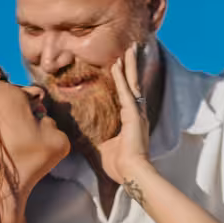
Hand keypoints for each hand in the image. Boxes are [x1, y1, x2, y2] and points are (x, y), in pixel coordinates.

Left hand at [91, 48, 152, 188]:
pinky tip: (117, 65)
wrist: (131, 173)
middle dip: (132, 66)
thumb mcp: (105, 148)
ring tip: (128, 50)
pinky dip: (120, 78)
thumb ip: (100, 139)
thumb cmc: (119, 166)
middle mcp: (137, 114)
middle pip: (134, 84)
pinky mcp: (133, 115)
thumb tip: (86, 139)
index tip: (122, 65)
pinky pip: (125, 91)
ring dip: (129, 65)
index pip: (128, 94)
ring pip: (132, 83)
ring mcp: (137, 113)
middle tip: (131, 49)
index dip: (125, 79)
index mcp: (131, 121)